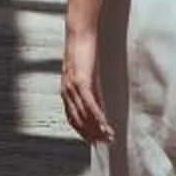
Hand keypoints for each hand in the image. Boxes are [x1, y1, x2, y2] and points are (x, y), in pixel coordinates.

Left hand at [61, 28, 112, 142]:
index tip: (95, 141)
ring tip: (109, 137)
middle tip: (105, 143)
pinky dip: (98, 118)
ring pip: (84, 116)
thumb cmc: (83, 50)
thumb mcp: (85, 74)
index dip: (84, 132)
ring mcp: (72, 88)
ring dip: (97, 129)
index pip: (73, 119)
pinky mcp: (81, 81)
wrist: (79, 32)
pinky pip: (90, 105)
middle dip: (92, 134)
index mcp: (66, 92)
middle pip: (78, 121)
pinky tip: (106, 125)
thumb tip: (98, 103)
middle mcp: (67, 92)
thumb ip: (89, 88)